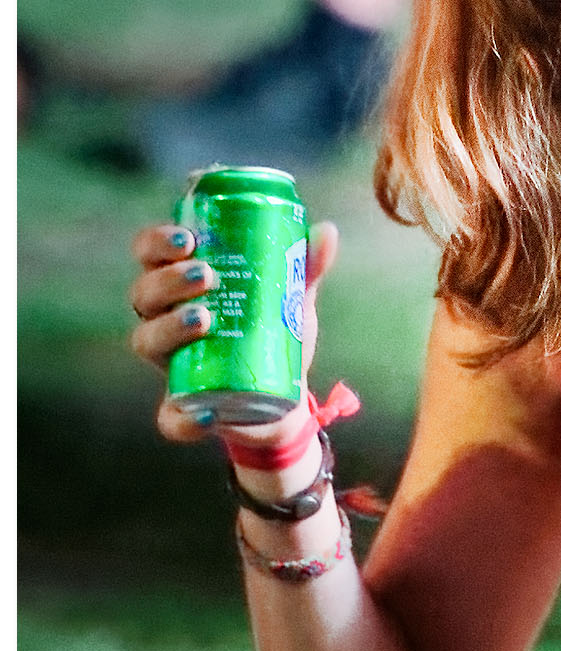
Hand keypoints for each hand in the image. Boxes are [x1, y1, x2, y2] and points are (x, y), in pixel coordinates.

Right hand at [130, 219, 340, 449]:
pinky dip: (183, 419)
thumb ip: (305, 268)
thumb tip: (326, 232)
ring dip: (169, 328)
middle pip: (144, 295)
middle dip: (167, 281)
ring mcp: (171, 366)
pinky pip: (169, 418)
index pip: (151, 256)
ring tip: (204, 319)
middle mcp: (165, 322)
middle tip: (205, 276)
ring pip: (146, 343)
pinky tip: (207, 415)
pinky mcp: (182, 409)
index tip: (187, 238)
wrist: (286, 398)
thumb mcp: (292, 300)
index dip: (156, 243)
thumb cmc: (275, 334)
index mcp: (183, 288)